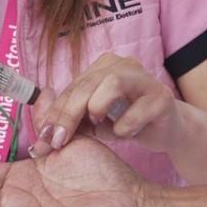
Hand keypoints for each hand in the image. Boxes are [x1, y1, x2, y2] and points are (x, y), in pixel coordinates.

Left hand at [31, 52, 179, 156]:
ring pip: (112, 84)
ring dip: (98, 108)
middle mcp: (123, 65)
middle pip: (87, 85)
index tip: (42, 138)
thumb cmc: (127, 121)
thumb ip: (70, 118)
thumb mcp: (93, 121)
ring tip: (99, 124)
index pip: (72, 87)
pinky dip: (126, 128)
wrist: (166, 130)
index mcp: (102, 67)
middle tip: (57, 141)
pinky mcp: (162, 98)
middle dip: (68, 115)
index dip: (54, 113)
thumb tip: (40, 126)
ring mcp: (145, 79)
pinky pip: (137, 112)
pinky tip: (128, 133)